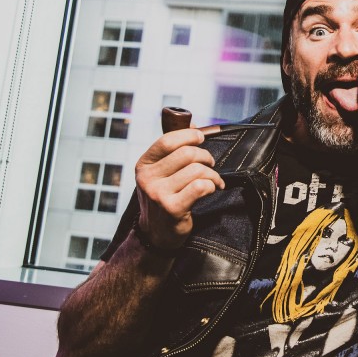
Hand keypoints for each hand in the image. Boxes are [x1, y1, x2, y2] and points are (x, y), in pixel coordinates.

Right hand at [133, 128, 225, 250]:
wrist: (156, 233)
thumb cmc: (163, 197)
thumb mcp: (160, 172)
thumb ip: (173, 149)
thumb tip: (192, 123)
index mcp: (144, 165)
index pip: (167, 140)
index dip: (188, 135)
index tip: (201, 137)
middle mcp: (147, 178)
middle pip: (186, 154)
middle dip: (205, 157)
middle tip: (210, 164)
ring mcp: (158, 194)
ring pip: (197, 170)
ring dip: (212, 174)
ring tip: (214, 180)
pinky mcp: (172, 208)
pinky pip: (201, 187)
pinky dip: (212, 185)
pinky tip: (212, 189)